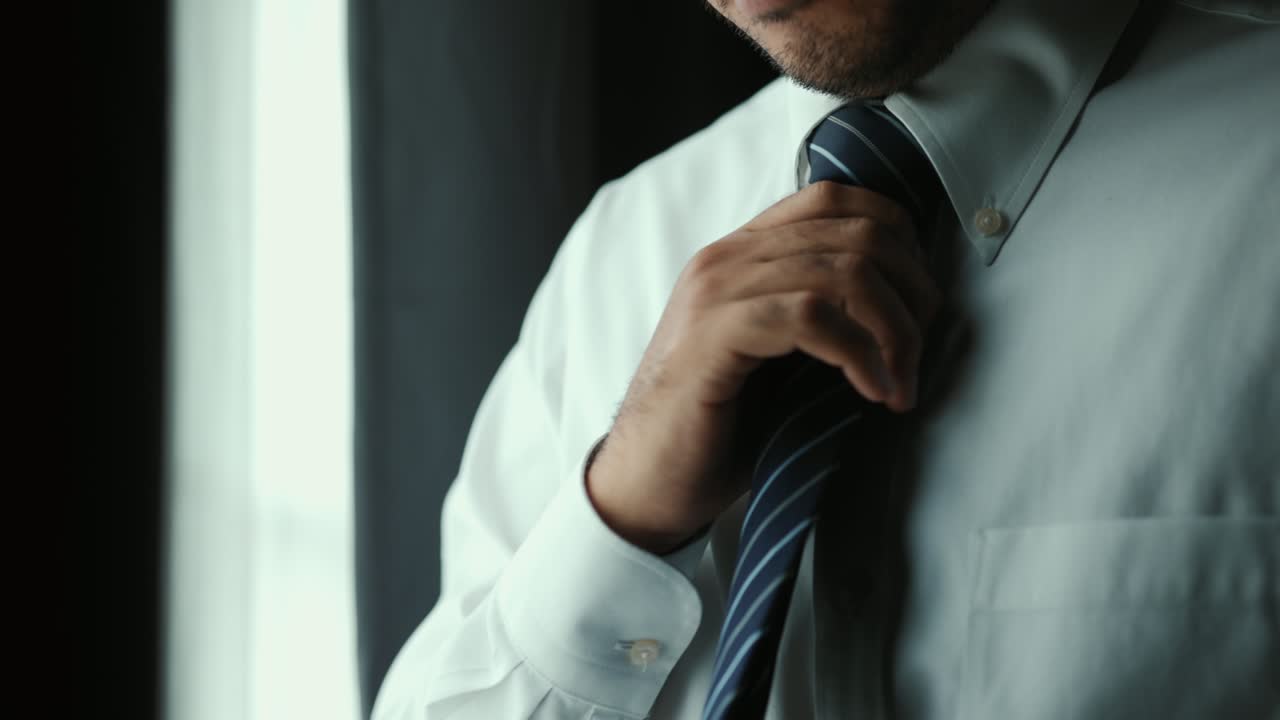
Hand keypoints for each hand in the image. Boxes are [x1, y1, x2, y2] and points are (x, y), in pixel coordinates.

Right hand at [586, 181, 940, 553]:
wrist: (646, 482)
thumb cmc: (720, 428)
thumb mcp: (778, 356)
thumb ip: (820, 315)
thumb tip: (909, 307)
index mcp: (742, 254)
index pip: (836, 198)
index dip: (898, 241)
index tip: (917, 307)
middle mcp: (727, 258)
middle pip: (857, 232)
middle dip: (911, 295)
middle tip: (917, 356)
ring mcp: (716, 292)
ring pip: (845, 270)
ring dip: (894, 332)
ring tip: (900, 383)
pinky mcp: (713, 335)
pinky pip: (811, 316)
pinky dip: (859, 354)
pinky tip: (872, 392)